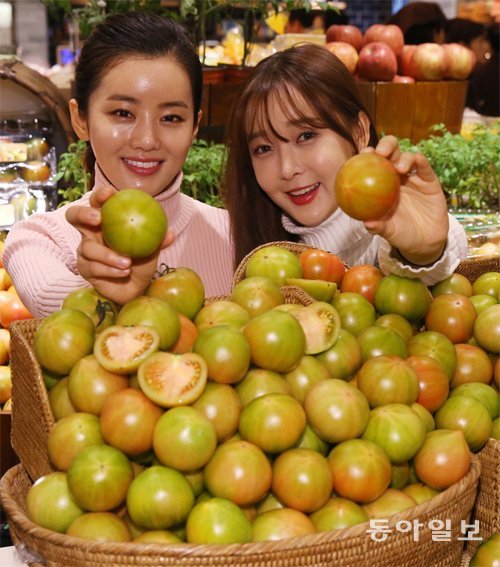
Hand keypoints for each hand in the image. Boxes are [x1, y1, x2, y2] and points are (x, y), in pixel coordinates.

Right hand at [66, 185, 173, 303]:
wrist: (135, 287)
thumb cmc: (141, 262)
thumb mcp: (151, 250)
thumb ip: (158, 241)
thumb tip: (170, 233)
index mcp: (106, 222)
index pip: (98, 203)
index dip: (100, 195)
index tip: (111, 193)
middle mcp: (91, 233)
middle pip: (74, 215)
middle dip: (83, 213)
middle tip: (98, 218)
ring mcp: (85, 251)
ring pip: (89, 248)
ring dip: (108, 255)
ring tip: (127, 262)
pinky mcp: (84, 269)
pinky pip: (94, 267)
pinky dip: (111, 270)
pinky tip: (124, 272)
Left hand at [360, 135, 447, 265]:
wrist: (425, 240)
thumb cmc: (401, 233)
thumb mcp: (389, 231)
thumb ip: (378, 226)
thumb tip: (366, 223)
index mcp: (381, 185)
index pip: (372, 165)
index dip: (367, 156)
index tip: (362, 154)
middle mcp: (396, 177)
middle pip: (391, 153)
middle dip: (386, 146)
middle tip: (380, 153)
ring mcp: (413, 177)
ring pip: (408, 157)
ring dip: (403, 158)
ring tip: (399, 167)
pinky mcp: (429, 180)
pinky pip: (425, 168)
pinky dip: (421, 161)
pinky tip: (418, 159)